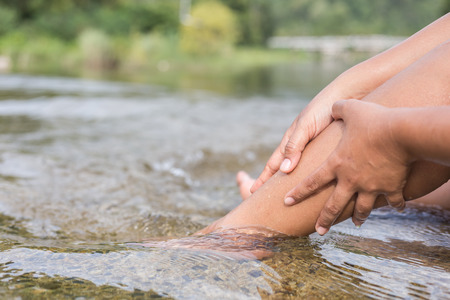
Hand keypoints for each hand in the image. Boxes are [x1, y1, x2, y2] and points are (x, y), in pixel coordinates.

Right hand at [250, 92, 335, 192]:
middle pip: (283, 169)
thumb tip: (284, 170)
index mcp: (290, 141)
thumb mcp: (305, 127)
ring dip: (292, 182)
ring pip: (298, 169)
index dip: (264, 178)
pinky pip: (314, 167)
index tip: (254, 192)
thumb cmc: (322, 109)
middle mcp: (299, 146)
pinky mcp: (325, 149)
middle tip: (267, 199)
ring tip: (288, 196)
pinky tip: (313, 185)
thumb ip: (294, 146)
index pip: (273, 164)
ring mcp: (311, 148)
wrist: (345, 96)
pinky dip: (309, 176)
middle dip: (275, 183)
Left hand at [284, 100, 412, 234]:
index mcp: (336, 163)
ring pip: (361, 208)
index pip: (312, 181)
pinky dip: (394, 204)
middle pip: (333, 205)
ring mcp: (370, 186)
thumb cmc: (373, 120)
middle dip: (325, 219)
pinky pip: (391, 200)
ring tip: (357, 224)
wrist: (400, 133)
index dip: (298, 192)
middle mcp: (350, 179)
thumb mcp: (351, 109)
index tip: (287, 202)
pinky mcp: (390, 187)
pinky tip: (395, 207)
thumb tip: (334, 105)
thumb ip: (339, 108)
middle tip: (319, 230)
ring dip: (358, 217)